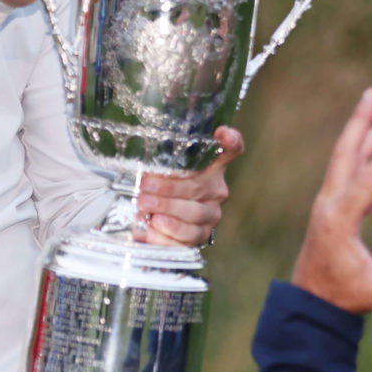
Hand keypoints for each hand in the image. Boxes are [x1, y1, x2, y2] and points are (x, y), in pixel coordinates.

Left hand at [136, 127, 243, 246]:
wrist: (155, 225)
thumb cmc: (158, 192)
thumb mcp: (156, 173)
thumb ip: (157, 164)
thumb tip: (140, 168)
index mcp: (211, 168)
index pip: (230, 151)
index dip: (231, 141)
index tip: (223, 134)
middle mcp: (216, 191)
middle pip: (198, 187)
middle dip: (169, 188)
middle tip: (145, 187)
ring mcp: (210, 216)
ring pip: (195, 213)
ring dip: (169, 210)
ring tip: (147, 208)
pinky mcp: (201, 238)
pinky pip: (188, 237)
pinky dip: (169, 234)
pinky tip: (152, 229)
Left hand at [290, 89, 371, 314]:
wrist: (313, 302)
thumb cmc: (343, 297)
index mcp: (338, 220)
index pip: (365, 183)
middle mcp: (332, 205)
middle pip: (347, 154)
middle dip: (362, 123)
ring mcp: (336, 205)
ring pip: (354, 162)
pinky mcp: (344, 211)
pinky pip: (366, 183)